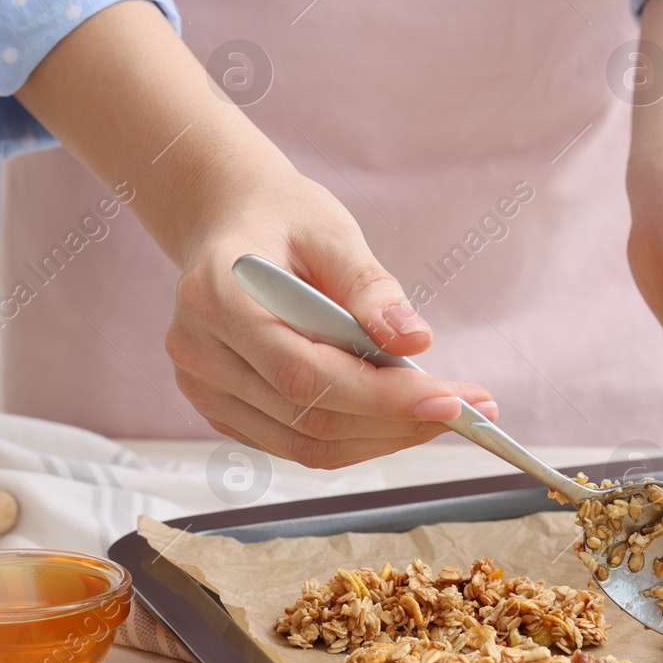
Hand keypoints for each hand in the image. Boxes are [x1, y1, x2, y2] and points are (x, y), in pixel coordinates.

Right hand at [166, 168, 498, 467]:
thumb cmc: (281, 219)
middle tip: (465, 408)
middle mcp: (197, 351)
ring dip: (380, 438)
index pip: (304, 373)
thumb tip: (414, 343)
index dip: (381, 398)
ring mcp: (201, 385)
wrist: (229, 221)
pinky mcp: (218, 407)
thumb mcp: (331, 231)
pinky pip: (291, 442)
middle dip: (396, 421)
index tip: (450, 401)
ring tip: (438, 413)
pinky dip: (351, 437)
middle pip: (307, 416)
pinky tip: (392, 414)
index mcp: (217, 296)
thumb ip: (370, 288)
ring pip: (302, 443)